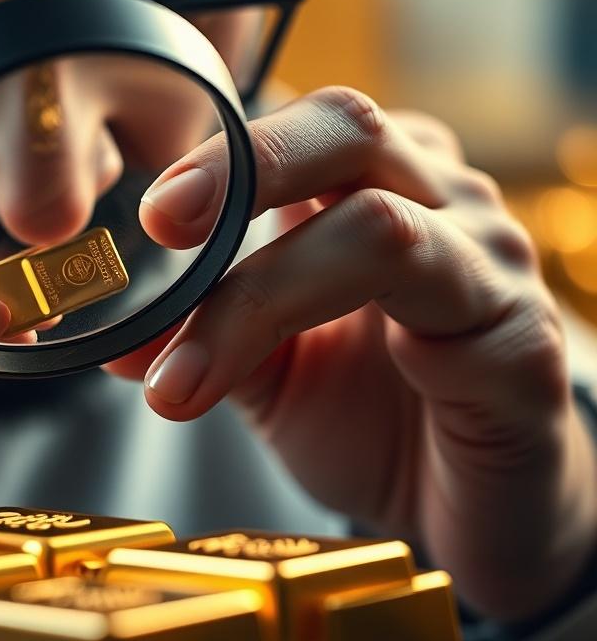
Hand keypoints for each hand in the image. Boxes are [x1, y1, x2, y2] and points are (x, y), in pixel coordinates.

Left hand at [112, 87, 596, 621]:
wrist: (466, 512)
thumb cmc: (374, 422)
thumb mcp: (272, 375)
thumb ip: (209, 336)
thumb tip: (115, 343)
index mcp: (374, 190)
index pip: (299, 128)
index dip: (220, 153)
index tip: (150, 212)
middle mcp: (439, 206)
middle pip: (351, 129)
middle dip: (244, 164)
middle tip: (162, 219)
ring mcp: (491, 268)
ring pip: (380, 228)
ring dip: (260, 297)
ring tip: (176, 378)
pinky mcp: (526, 350)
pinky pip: (451, 324)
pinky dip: (361, 355)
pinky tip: (314, 397)